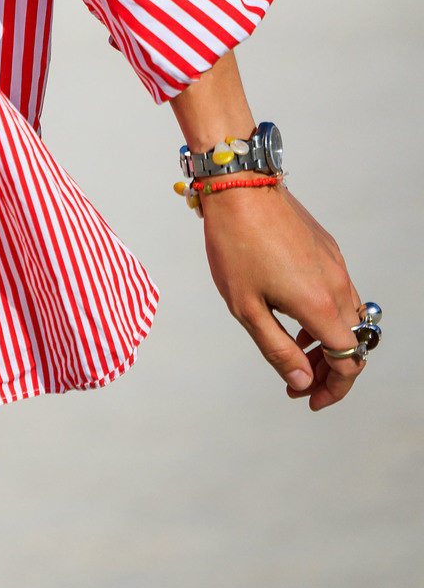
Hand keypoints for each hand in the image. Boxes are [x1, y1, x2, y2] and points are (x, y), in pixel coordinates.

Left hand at [199, 182, 367, 410]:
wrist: (239, 186)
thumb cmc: (234, 245)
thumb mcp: (246, 307)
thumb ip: (277, 349)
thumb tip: (302, 383)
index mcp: (320, 304)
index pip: (348, 361)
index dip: (334, 388)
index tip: (309, 400)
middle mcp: (337, 285)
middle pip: (352, 343)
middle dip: (330, 371)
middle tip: (299, 384)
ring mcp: (335, 264)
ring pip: (348, 318)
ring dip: (329, 342)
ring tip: (295, 351)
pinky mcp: (327, 249)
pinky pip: (339, 292)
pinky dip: (325, 315)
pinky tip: (294, 314)